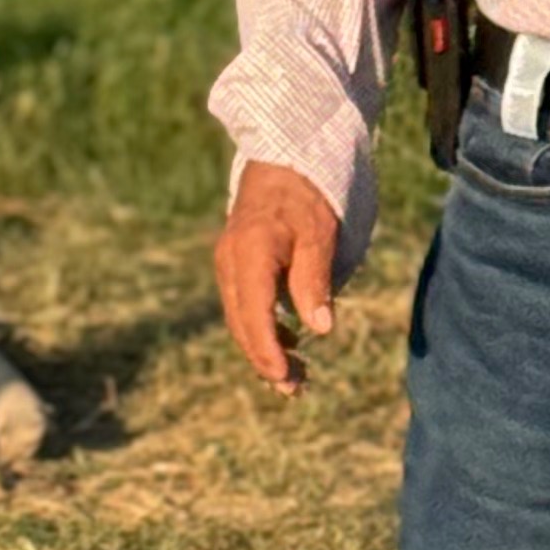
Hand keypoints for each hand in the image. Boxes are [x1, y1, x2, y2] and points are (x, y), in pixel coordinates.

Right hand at [216, 161, 340, 390]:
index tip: (284, 379)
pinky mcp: (236, 265)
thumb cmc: (306, 195)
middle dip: (266, 361)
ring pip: (241, 319)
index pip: (253, 316)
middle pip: (242, 325)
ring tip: (295, 376)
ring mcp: (229, 264)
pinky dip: (263, 328)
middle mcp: (230, 263)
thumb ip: (315, 281)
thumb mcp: (320, 235)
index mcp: (249, 255)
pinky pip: (244, 306)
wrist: (282, 159)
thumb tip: (320, 329)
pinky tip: (290, 340)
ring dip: (264, 349)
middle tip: (296, 390)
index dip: (267, 352)